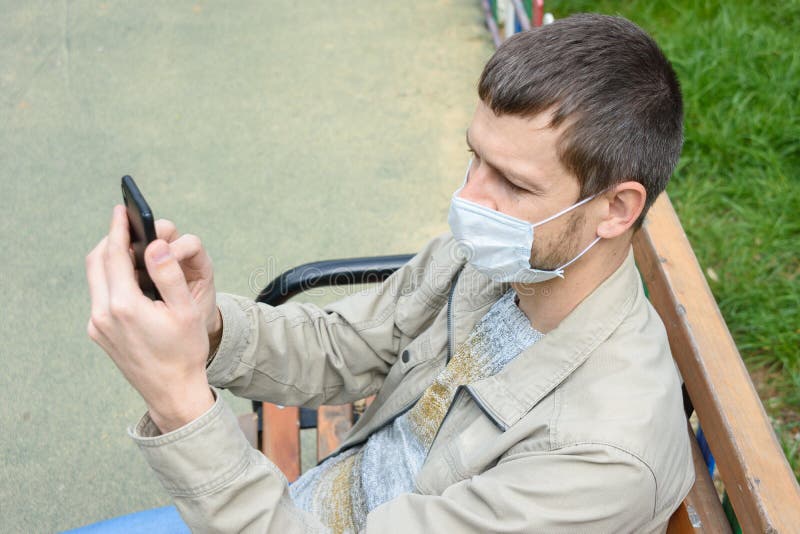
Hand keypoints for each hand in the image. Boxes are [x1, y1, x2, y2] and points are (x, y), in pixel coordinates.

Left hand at [86, 205, 213, 431]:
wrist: (173, 391)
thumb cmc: (185, 351)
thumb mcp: (185, 310)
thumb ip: (168, 274)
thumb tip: (154, 245)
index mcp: (125, 306)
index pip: (115, 255)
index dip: (118, 229)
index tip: (122, 209)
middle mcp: (104, 315)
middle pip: (97, 262)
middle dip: (110, 239)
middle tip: (127, 224)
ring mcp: (98, 325)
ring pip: (96, 278)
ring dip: (109, 258)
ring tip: (130, 247)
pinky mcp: (99, 333)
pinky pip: (100, 295)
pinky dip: (111, 278)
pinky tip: (131, 277)